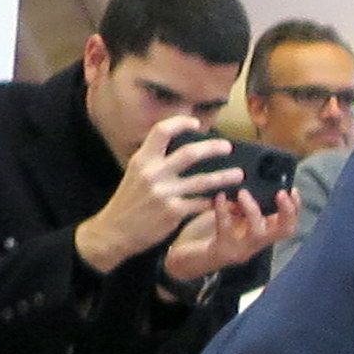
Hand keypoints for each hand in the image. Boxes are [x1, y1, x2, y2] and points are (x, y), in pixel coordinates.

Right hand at [73, 118, 247, 273]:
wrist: (114, 231)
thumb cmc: (128, 202)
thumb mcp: (135, 174)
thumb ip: (155, 161)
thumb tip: (179, 148)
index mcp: (142, 160)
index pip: (161, 132)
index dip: (180, 123)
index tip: (196, 123)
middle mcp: (153, 174)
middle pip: (190, 154)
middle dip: (213, 148)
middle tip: (228, 147)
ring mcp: (164, 193)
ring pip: (203, 181)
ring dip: (224, 177)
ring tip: (239, 174)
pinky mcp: (173, 212)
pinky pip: (202, 204)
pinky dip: (216, 202)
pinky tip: (226, 201)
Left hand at [162, 183, 295, 283]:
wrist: (184, 260)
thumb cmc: (207, 235)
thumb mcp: (230, 218)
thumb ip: (241, 206)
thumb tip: (249, 181)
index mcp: (260, 234)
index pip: (288, 224)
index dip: (295, 209)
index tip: (293, 190)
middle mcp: (256, 244)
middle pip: (284, 231)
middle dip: (287, 211)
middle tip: (281, 193)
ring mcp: (240, 249)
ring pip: (258, 232)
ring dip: (253, 211)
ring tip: (244, 193)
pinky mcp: (222, 250)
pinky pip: (226, 230)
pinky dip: (224, 212)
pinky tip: (219, 198)